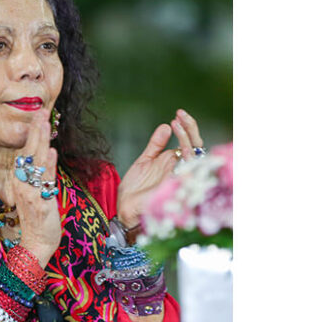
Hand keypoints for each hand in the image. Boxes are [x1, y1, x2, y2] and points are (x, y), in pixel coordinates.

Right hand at [10, 108, 61, 266]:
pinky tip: (52, 152)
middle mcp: (21, 184)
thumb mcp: (38, 191)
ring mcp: (30, 193)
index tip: (39, 115)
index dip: (32, 133)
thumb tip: (50, 151)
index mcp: (19, 180)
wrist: (35, 243)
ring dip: (41, 142)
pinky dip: (49, 166)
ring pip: (36, 163)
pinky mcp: (40, 202)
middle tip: (41, 112)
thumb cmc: (38, 218)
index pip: (25, 151)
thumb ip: (43, 172)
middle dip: (36, 131)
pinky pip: (45, 181)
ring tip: (45, 124)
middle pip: (29, 152)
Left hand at [116, 109, 203, 226]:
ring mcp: (181, 178)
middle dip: (191, 129)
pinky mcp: (178, 187)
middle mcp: (181, 169)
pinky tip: (179, 144)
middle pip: (197, 147)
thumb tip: (166, 126)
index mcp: (175, 163)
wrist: (125, 208)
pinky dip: (187, 155)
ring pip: (195, 156)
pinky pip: (189, 171)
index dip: (187, 128)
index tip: (178, 114)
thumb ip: (156, 144)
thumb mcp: (145, 160)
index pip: (189, 143)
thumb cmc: (135, 189)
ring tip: (177, 123)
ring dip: (187, 138)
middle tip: (181, 114)